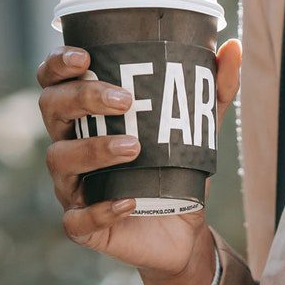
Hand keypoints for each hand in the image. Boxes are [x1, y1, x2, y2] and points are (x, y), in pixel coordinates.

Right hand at [37, 38, 241, 284]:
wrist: (185, 235)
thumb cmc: (177, 175)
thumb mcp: (199, 133)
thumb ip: (212, 93)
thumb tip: (232, 49)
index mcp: (83, 119)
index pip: (53, 82)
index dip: (58, 66)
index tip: (85, 58)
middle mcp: (69, 147)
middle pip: (52, 111)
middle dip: (82, 99)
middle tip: (124, 100)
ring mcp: (72, 188)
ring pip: (61, 160)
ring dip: (94, 149)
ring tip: (133, 147)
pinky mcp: (83, 227)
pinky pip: (78, 219)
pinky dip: (103, 209)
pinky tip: (130, 201)